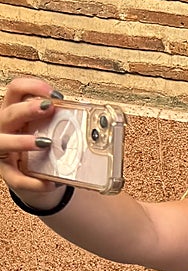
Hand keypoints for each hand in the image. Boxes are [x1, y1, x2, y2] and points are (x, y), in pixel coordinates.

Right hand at [0, 77, 64, 197]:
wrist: (34, 177)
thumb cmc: (40, 148)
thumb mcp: (48, 131)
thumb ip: (63, 123)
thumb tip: (95, 123)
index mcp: (15, 113)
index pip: (16, 90)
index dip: (32, 87)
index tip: (53, 94)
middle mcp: (4, 128)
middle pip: (9, 113)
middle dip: (28, 108)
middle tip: (48, 108)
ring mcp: (3, 151)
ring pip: (3, 142)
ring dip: (23, 141)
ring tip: (45, 143)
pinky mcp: (8, 174)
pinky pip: (18, 179)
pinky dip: (35, 182)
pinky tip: (51, 183)